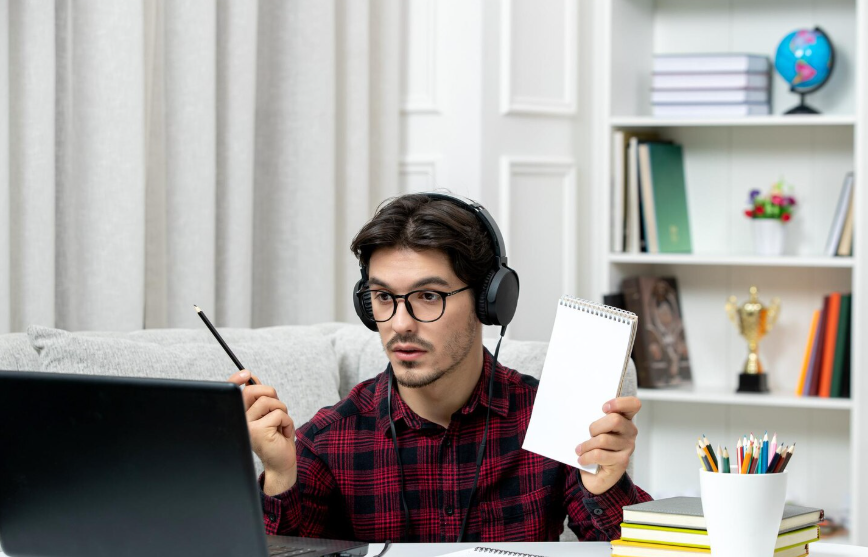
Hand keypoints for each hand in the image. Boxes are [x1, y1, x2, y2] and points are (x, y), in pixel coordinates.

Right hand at [228, 369, 296, 494]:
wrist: (281, 462)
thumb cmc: (275, 438)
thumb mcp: (268, 414)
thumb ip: (260, 397)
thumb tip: (252, 378)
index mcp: (239, 414)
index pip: (232, 393)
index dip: (236, 379)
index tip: (245, 373)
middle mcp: (239, 419)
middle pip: (254, 391)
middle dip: (272, 395)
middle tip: (276, 411)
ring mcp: (247, 425)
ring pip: (269, 401)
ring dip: (282, 412)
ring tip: (279, 426)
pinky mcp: (258, 431)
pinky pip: (279, 414)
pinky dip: (287, 423)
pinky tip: (282, 434)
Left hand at [575, 396, 640, 494]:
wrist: (594, 474)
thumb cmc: (594, 446)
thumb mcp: (595, 429)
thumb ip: (595, 418)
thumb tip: (580, 412)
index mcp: (625, 418)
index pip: (633, 404)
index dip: (619, 403)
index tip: (604, 408)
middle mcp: (630, 431)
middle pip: (615, 420)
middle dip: (595, 427)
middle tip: (588, 434)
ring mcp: (628, 447)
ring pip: (603, 439)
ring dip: (587, 445)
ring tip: (580, 449)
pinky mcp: (622, 461)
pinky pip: (600, 455)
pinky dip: (586, 457)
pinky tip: (582, 458)